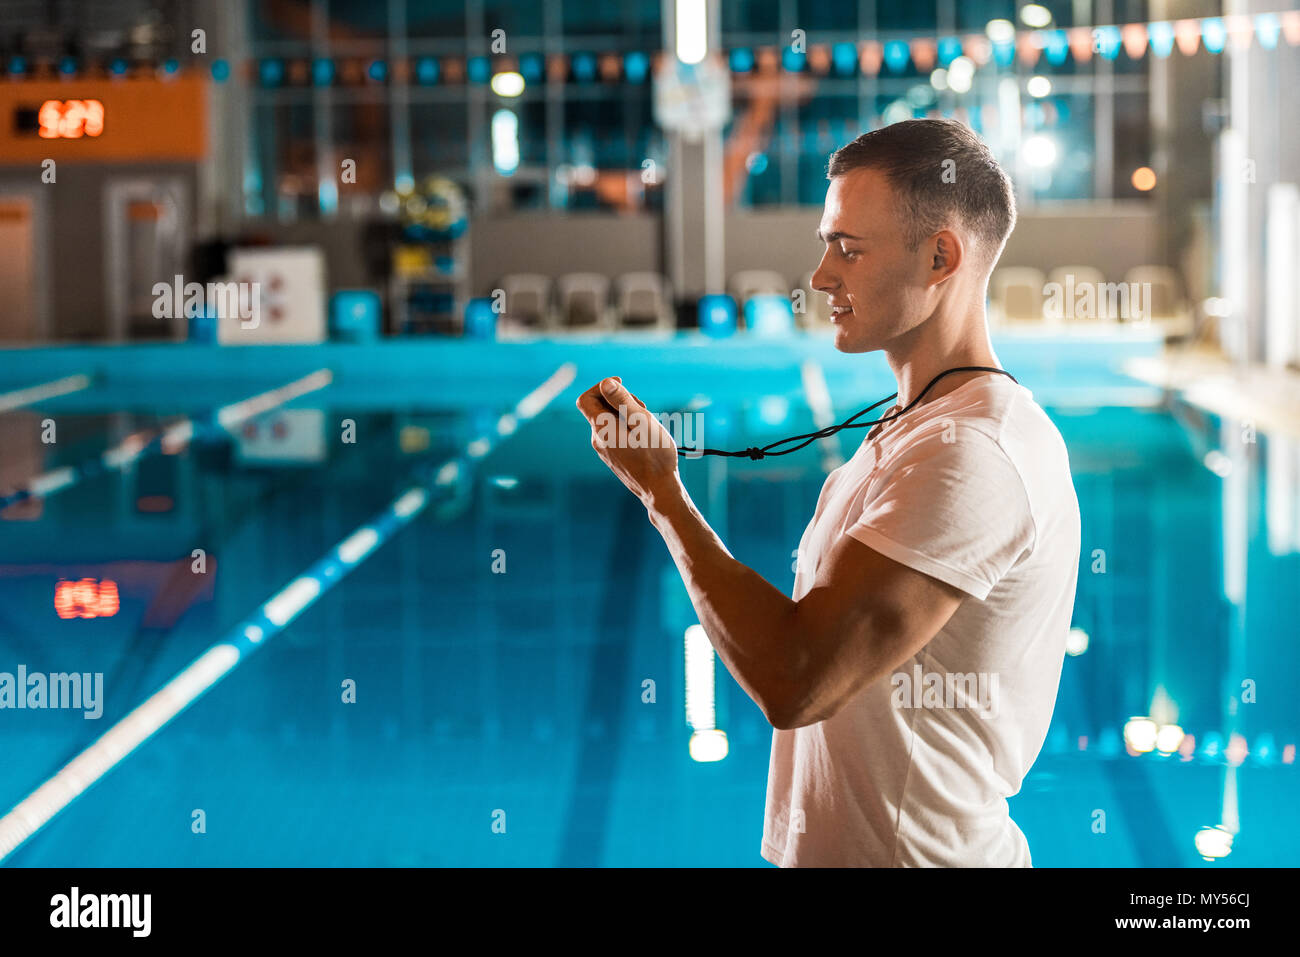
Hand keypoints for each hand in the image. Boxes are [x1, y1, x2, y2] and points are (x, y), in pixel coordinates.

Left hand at [575, 377, 680, 506]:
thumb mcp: (641, 421)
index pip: (585, 399)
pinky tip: (644, 437)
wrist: (659, 489)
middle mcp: (598, 440)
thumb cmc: (655, 455)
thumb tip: (605, 383)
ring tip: (647, 424)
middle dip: (619, 401)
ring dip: (626, 414)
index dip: (601, 387)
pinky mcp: (613, 457)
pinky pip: (615, 434)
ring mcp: (605, 450)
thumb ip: (622, 401)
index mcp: (601, 429)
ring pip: (609, 421)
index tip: (621, 385)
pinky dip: (627, 427)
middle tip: (642, 409)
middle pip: (600, 408)